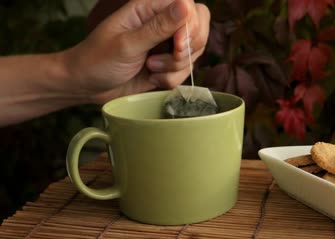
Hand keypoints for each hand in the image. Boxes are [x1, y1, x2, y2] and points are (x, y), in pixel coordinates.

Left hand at [64, 0, 209, 103]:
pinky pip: (185, 71)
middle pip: (200, 26)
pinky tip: (152, 78)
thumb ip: (158, 26)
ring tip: (150, 67)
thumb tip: (185, 5)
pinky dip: (171, 79)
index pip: (189, 6)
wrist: (87, 87)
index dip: (191, 26)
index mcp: (149, 8)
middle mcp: (162, 23)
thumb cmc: (98, 60)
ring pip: (195, 52)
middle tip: (168, 58)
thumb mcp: (127, 44)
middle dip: (189, 48)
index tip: (178, 45)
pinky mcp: (168, 64)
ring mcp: (167, 44)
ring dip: (176, 67)